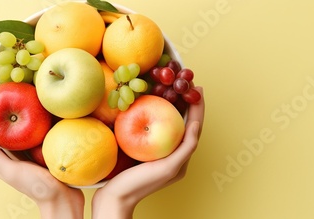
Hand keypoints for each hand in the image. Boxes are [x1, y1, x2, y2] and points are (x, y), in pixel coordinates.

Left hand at [0, 88, 83, 218]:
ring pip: (12, 123)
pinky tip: (35, 104)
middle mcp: (7, 152)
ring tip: (11, 89)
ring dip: (9, 106)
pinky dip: (28, 114)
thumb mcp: (11, 172)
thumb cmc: (36, 187)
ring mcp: (22, 150)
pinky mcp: (37, 148)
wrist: (61, 199)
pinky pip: (30, 127)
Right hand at [92, 87, 204, 218]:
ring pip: (169, 124)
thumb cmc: (141, 184)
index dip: (198, 107)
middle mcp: (172, 154)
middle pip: (184, 123)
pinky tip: (149, 104)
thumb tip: (195, 124)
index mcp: (181, 158)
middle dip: (187, 103)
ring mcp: (158, 152)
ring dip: (173, 106)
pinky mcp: (144, 151)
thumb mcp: (168, 168)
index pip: (194, 127)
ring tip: (172, 89)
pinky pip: (154, 128)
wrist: (115, 197)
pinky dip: (156, 114)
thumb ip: (185, 149)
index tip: (198, 88)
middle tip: (186, 83)